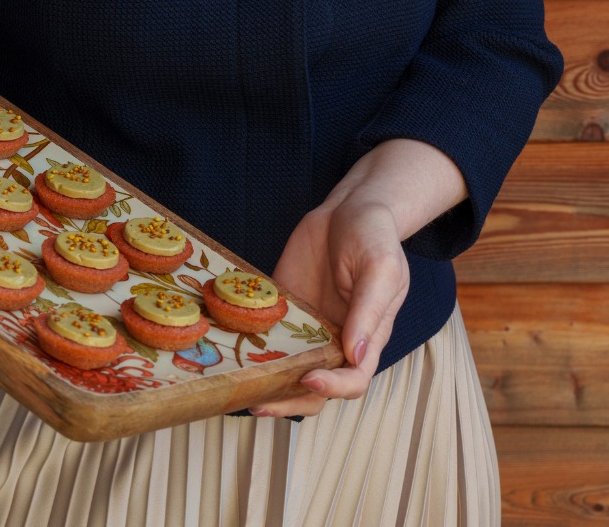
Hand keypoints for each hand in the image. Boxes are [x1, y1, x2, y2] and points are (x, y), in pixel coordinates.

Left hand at [249, 195, 409, 418]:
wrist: (349, 207)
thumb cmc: (375, 237)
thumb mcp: (381, 268)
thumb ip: (369, 311)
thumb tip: (356, 354)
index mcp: (367, 337)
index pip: (352, 379)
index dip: (332, 387)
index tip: (309, 377)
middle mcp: (335, 339)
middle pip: (314, 387)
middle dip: (288, 401)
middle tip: (259, 401)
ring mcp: (307, 326)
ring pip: (287, 369)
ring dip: (266, 383)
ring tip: (239, 388)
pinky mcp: (283, 307)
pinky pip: (265, 333)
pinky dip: (249, 345)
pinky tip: (226, 349)